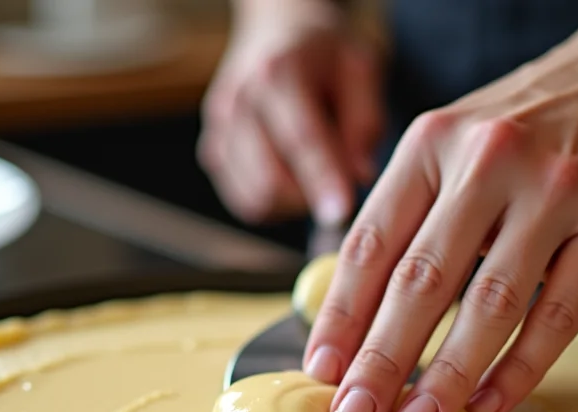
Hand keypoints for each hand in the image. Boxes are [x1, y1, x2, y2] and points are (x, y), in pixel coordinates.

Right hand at [197, 0, 383, 225]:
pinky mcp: (212, 152)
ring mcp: (219, 129)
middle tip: (340, 187)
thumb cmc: (323, 55)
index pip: (301, 138)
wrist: (274, 33)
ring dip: (294, 204)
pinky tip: (293, 179)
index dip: (322, 179)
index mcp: (278, 72)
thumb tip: (360, 175)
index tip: (343, 212)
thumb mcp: (359, 68)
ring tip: (316, 175)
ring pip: (256, 197)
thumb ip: (364, 120)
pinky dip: (274, 204)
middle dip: (310, 198)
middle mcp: (239, 101)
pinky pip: (245, 201)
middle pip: (270, 178)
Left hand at [304, 3, 577, 411]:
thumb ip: (418, 210)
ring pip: (488, 305)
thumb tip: (362, 311)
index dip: (341, 314)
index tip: (322, 369)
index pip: (372, 242)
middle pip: (421, 280)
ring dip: (447, 376)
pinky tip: (490, 402)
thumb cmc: (551, 118)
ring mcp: (558, 191)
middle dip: (380, 360)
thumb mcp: (466, 139)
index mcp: (436, 142)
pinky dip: (520, 368)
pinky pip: (558, 314)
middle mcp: (491, 160)